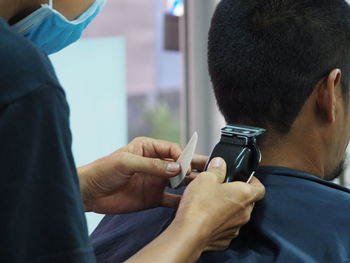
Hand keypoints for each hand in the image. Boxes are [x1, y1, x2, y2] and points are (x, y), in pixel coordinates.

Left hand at [78, 137, 206, 213]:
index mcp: (148, 148)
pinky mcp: (153, 197)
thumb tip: (176, 168)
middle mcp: (155, 163)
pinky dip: (181, 201)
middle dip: (194, 166)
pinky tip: (190, 203)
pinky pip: (171, 199)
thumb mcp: (126, 162)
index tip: (187, 167)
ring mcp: (155, 181)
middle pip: (179, 164)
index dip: (182, 157)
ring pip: (178, 181)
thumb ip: (152, 165)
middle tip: (210, 170)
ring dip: (190, 184)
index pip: (172, 149)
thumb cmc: (103, 170)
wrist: (89, 193)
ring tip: (204, 188)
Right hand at [125, 157, 264, 262]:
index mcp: (244, 195)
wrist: (190, 233)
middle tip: (222, 188)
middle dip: (236, 195)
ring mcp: (235, 228)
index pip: (260, 188)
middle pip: (247, 201)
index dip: (253, 181)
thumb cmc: (200, 206)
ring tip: (211, 203)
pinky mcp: (224, 240)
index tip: (245, 178)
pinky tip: (206, 217)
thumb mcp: (206, 178)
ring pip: (235, 215)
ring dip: (227, 209)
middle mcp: (244, 213)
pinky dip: (218, 223)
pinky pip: (225, 228)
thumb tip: (219, 163)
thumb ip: (216, 169)